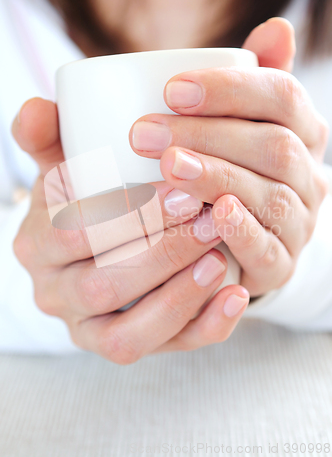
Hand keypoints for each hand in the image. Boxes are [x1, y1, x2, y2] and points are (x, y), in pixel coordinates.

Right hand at [12, 98, 248, 362]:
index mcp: (37, 246)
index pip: (72, 234)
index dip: (124, 215)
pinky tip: (235, 294)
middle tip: (211, 220)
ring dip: (180, 296)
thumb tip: (37, 109)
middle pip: (103, 286)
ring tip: (221, 257)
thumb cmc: (86, 199)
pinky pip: (164, 350)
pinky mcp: (126, 347)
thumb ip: (49, 137)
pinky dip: (202, 326)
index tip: (178, 190)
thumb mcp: (63, 166)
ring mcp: (90, 330)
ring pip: (128, 334)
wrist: (100, 246)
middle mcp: (56, 295)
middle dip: (161, 254)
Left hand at [130, 18, 329, 295]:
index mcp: (301, 132)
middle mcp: (309, 175)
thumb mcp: (237, 124)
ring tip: (168, 168)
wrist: (237, 239)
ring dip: (217, 178)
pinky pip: (269, 249)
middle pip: (274, 146)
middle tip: (145, 134)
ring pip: (271, 195)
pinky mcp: (281, 265)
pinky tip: (213, 214)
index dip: (230, 90)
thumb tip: (277, 26)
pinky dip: (242, 231)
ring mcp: (300, 222)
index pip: (283, 96)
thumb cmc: (229, 169)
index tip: (171, 89)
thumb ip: (250, 82)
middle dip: (208, 135)